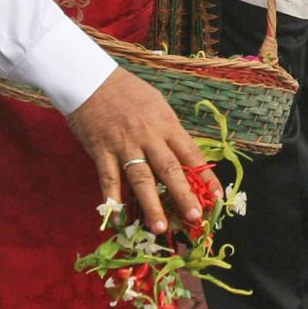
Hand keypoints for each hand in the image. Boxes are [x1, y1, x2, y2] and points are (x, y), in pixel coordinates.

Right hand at [64, 68, 207, 234]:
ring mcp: (124, 146)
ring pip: (141, 179)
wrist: (91, 80)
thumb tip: (186, 158)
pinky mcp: (101, 152)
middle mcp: (148, 137)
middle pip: (169, 170)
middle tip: (194, 217)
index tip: (216, 197)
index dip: (205, 177)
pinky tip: (119, 217)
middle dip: (183, 195)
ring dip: (151, 205)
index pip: (191, 154)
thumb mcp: (157, 105)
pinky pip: (109, 179)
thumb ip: (170, 131)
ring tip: (159, 228)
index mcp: (166, 124)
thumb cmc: (128, 92)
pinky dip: (113, 199)